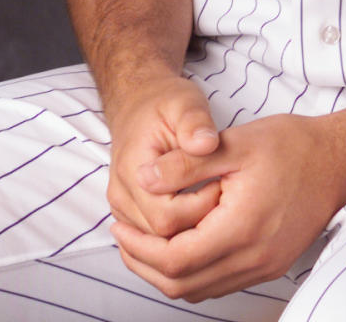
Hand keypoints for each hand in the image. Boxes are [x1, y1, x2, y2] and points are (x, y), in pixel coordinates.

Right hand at [106, 74, 223, 240]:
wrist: (140, 104)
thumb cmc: (165, 103)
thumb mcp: (185, 102)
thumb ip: (194, 122)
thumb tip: (206, 143)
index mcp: (132, 171)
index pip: (166, 217)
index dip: (200, 207)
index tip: (224, 184)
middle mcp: (121, 195)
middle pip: (162, 236)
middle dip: (198, 222)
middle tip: (224, 195)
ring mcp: (122, 207)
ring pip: (158, 242)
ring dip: (189, 229)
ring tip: (214, 201)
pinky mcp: (129, 212)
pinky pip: (154, 237)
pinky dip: (179, 231)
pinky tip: (201, 211)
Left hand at [110, 112, 345, 301]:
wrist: (339, 159)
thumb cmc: (292, 145)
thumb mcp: (235, 142)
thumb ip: (187, 162)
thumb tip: (143, 177)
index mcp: (242, 228)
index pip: (176, 260)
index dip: (140, 249)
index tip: (120, 226)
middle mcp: (254, 258)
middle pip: (183, 285)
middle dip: (145, 265)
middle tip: (123, 238)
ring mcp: (264, 267)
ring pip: (200, 290)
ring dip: (166, 272)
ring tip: (145, 241)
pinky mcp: (271, 266)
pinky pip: (220, 284)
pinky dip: (193, 272)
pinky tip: (181, 244)